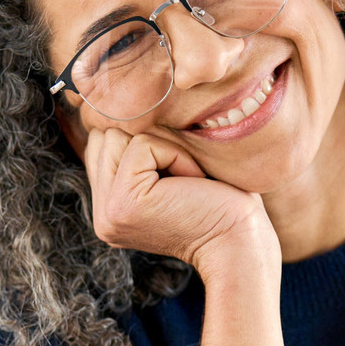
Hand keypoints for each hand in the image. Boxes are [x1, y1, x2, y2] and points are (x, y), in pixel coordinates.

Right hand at [83, 127, 277, 270]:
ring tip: (187, 183)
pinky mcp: (123, 203)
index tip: (180, 181)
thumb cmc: (220, 203)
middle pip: (106, 136)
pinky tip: (192, 184)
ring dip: (165, 150)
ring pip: (120, 136)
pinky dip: (176, 156)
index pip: (104, 144)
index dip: (148, 147)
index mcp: (109, 210)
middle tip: (185, 182)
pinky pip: (142, 145)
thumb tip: (119, 104)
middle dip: (152, 145)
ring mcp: (108, 213)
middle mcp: (102, 215)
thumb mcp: (168, 175)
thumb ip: (136, 154)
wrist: (241, 241)